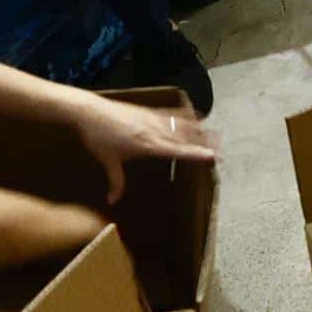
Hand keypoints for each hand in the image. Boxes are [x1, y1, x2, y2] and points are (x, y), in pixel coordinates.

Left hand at [74, 97, 219, 204]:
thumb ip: (115, 181)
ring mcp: (153, 119)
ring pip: (182, 125)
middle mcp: (154, 130)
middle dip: (204, 144)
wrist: (89, 110)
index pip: (176, 150)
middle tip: (221, 151)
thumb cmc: (98, 136)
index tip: (212, 156)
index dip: (195, 153)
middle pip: (185, 137)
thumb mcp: (107, 160)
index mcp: (147, 144)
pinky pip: (172, 114)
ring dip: (199, 131)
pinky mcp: (150, 111)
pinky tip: (195, 116)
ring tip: (216, 135)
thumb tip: (113, 201)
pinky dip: (186, 116)